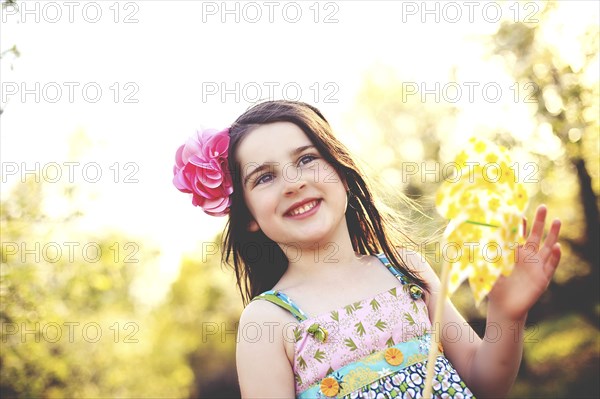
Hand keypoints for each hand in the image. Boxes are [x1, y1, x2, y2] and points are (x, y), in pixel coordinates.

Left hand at [487, 204, 561, 320]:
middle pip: (535, 235)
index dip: (519, 224)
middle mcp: (526, 257)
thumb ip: (481, 259)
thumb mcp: (487, 272)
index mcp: (513, 253)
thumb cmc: (494, 288)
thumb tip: (468, 247)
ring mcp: (536, 266)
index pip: (517, 234)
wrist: (505, 307)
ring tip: (557, 220)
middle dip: (539, 221)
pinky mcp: (543, 278)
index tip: (518, 212)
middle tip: (543, 207)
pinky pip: (551, 265)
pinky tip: (558, 246)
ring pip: (547, 247)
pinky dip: (555, 256)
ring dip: (553, 234)